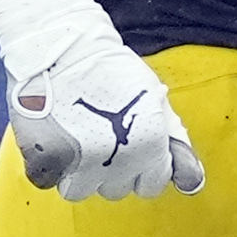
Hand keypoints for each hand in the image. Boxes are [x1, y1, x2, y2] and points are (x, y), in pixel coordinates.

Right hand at [8, 31, 201, 198]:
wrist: (62, 46)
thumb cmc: (111, 72)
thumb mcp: (155, 102)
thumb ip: (176, 146)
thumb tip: (192, 184)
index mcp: (151, 143)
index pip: (151, 185)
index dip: (140, 165)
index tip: (125, 142)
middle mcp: (121, 157)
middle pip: (116, 190)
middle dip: (109, 168)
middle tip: (95, 133)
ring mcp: (81, 161)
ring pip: (80, 190)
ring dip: (75, 171)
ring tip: (71, 136)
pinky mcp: (46, 159)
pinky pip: (46, 180)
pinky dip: (44, 164)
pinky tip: (49, 136)